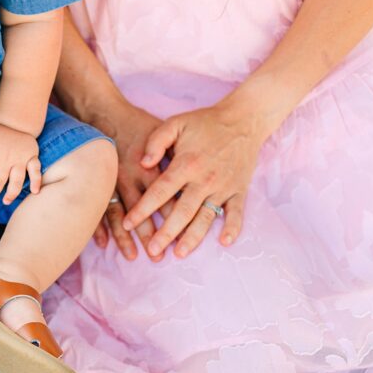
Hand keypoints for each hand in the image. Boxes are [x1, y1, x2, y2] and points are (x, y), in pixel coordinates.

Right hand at [90, 102, 167, 261]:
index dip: (174, 217)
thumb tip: (189, 177)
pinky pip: (98, 208)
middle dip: (151, 235)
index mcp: (152, 168)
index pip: (167, 198)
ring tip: (132, 256)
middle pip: (144, 212)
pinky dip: (99, 227)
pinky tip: (103, 244)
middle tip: (159, 255)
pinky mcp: (99, 183)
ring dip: (125, 238)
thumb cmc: (137, 124)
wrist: (104, 113)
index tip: (182, 236)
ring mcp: (112, 182)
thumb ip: (177, 158)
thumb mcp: (165, 130)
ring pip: (119, 215)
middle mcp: (131, 178)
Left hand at [123, 101, 263, 257]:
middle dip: (166, 233)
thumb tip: (143, 162)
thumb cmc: (204, 122)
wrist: (244, 119)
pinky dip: (233, 227)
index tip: (128, 224)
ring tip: (179, 253)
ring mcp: (224, 186)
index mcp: (186, 164)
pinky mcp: (239, 189)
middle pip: (182, 211)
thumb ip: (156, 141)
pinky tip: (225, 242)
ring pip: (206, 217)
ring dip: (194, 237)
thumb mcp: (176, 124)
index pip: (159, 192)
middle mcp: (205, 179)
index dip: (142, 209)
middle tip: (152, 250)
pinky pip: (237, 212)